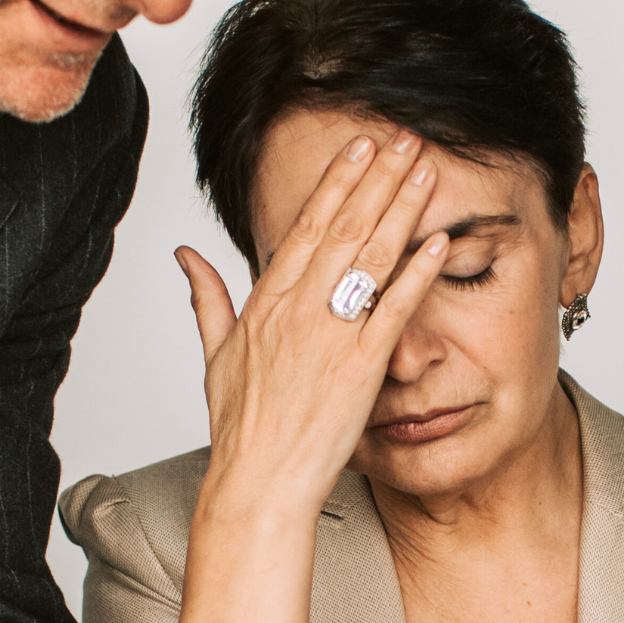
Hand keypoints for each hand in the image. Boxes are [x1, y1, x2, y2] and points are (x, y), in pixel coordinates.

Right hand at [179, 125, 447, 518]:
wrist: (258, 484)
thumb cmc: (240, 430)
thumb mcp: (215, 355)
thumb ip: (207, 297)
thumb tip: (185, 254)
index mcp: (264, 303)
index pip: (305, 226)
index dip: (336, 182)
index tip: (360, 148)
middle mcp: (296, 311)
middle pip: (343, 228)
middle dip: (377, 178)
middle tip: (404, 138)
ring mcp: (328, 337)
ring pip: (369, 257)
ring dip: (401, 208)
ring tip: (425, 169)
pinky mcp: (358, 368)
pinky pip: (393, 311)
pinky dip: (416, 273)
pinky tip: (438, 241)